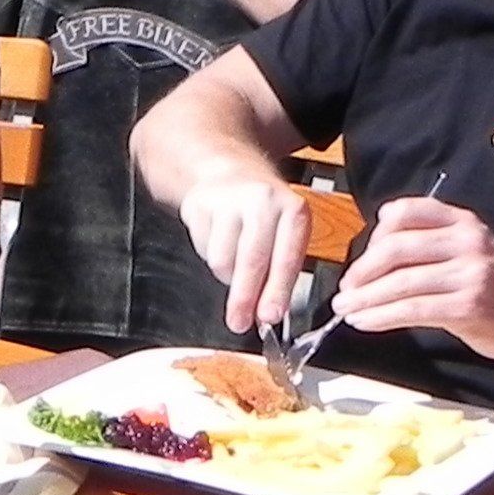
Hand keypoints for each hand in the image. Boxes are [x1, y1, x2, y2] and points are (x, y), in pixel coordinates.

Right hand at [179, 169, 312, 333]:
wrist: (231, 172)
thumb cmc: (264, 213)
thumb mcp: (286, 236)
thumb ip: (280, 274)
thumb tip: (266, 312)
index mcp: (293, 210)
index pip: (285, 259)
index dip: (276, 292)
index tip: (268, 316)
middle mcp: (263, 201)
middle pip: (251, 260)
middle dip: (244, 298)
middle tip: (239, 321)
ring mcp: (229, 200)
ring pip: (222, 260)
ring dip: (226, 276)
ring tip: (234, 265)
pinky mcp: (200, 204)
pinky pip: (203, 249)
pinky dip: (209, 256)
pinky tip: (219, 243)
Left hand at [330, 198, 493, 360]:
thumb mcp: (468, 250)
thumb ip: (427, 245)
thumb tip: (369, 258)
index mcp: (462, 221)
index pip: (405, 212)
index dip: (373, 236)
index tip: (358, 262)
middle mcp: (467, 240)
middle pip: (396, 248)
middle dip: (362, 271)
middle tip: (344, 291)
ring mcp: (471, 272)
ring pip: (401, 282)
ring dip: (365, 298)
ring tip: (346, 309)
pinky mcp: (469, 305)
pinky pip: (413, 309)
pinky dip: (381, 316)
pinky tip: (364, 322)